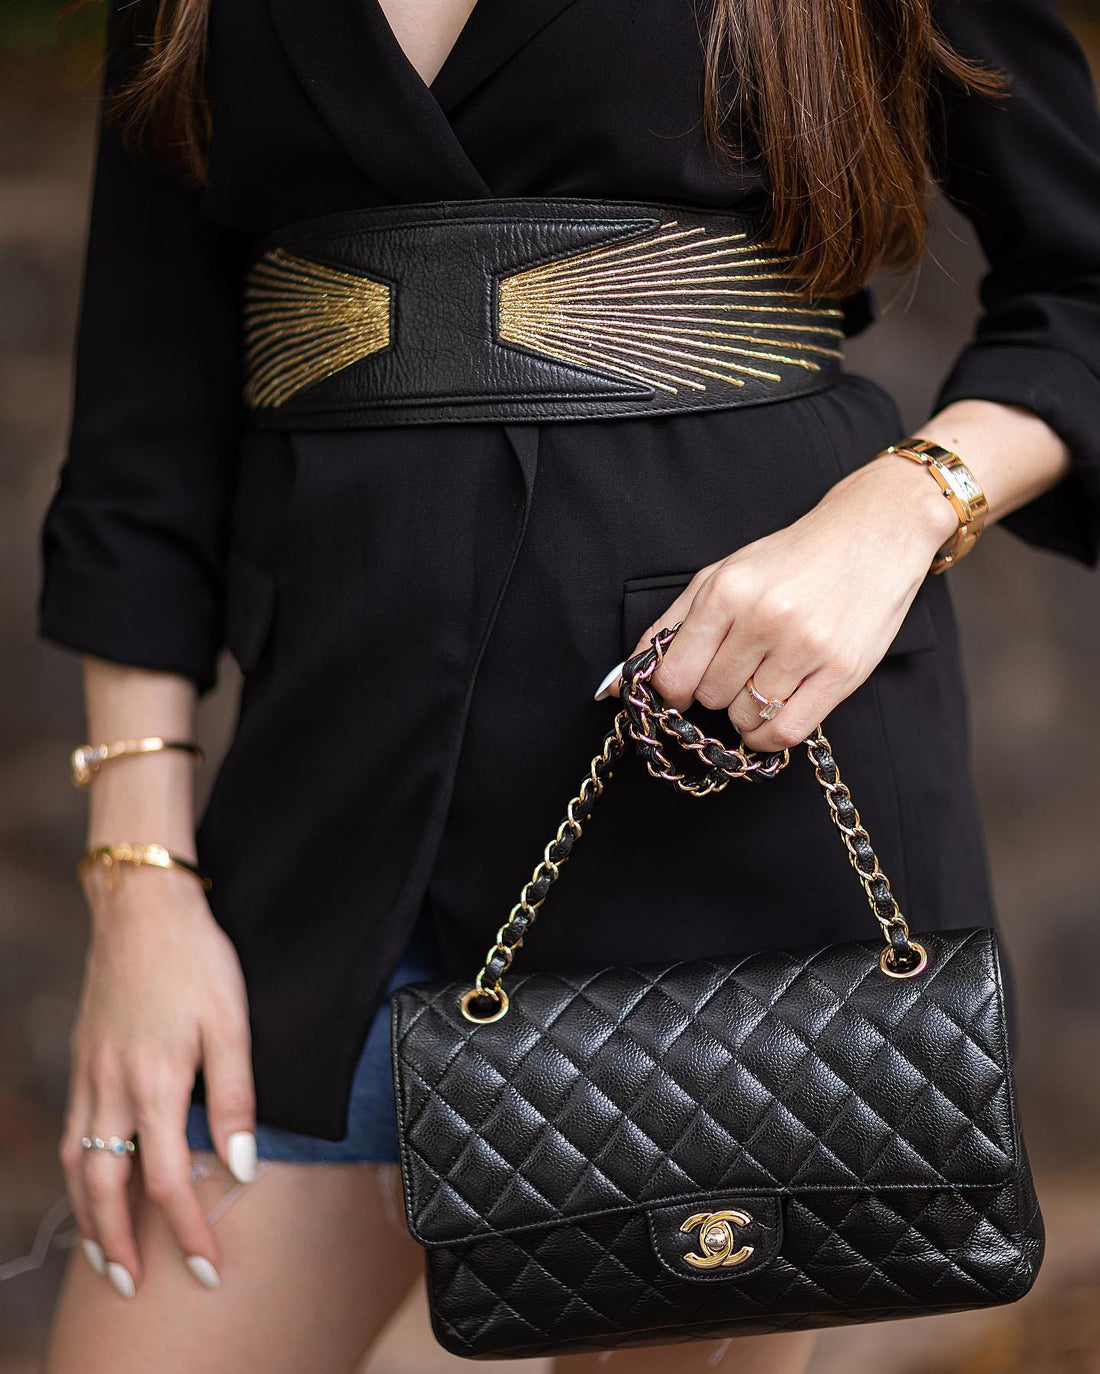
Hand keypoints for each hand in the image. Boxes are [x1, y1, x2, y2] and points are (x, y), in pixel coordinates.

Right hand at [60, 862, 256, 1296]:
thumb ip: (235, 1098)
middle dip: (121, 1243)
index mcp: (156, 1083)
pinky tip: (92, 1180)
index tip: (207, 1267)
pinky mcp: (83, 1057)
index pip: (167, 1182)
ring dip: (90, 1216)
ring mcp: (90, 1073)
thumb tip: (241, 1167)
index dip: (186, 1231)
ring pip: (79, 1164)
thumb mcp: (233, 1022)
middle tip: (136, 1286)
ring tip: (107, 1253)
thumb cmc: (196, 959)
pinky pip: (73, 1131)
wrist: (142, 906)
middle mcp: (112, 1087)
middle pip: (107, 1187)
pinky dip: (79, 1172)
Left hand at [601, 454, 958, 751]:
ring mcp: (805, 647)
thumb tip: (618, 684)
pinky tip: (772, 714)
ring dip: (746, 713)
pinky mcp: (842, 671)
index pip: (673, 675)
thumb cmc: (791, 559)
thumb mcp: (721, 575)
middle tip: (737, 669)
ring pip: (746, 718)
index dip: (671, 692)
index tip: (683, 689)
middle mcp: (763, 618)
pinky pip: (786, 732)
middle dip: (715, 692)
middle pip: (710, 697)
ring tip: (763, 680)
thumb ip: (669, 628)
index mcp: (726, 591)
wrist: (872, 535)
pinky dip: (769, 736)